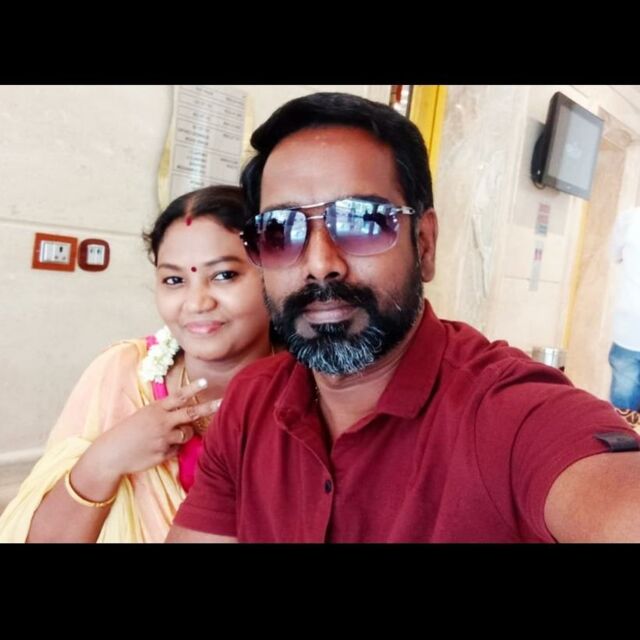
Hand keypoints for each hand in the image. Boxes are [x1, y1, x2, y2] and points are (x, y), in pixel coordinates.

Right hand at [83, 378, 217, 478]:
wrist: (111, 453)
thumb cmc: (128, 432)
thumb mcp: (144, 415)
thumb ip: (164, 412)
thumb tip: (186, 414)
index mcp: (156, 409)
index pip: (178, 396)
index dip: (193, 388)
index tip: (206, 381)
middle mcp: (162, 422)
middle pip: (191, 413)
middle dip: (209, 407)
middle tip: (223, 402)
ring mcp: (164, 438)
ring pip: (188, 433)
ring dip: (184, 434)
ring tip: (165, 436)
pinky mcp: (164, 454)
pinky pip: (177, 449)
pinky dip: (172, 448)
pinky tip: (156, 448)